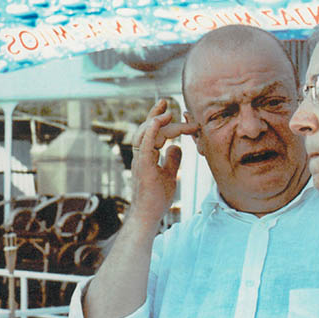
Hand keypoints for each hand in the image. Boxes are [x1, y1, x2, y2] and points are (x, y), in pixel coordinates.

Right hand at [128, 99, 198, 228]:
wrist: (148, 215)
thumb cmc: (156, 198)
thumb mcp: (169, 174)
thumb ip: (172, 160)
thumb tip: (177, 146)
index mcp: (146, 156)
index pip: (151, 133)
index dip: (157, 119)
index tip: (166, 108)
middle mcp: (140, 156)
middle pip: (146, 129)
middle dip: (155, 114)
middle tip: (165, 102)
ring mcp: (140, 161)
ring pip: (143, 134)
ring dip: (155, 121)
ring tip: (166, 111)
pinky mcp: (143, 167)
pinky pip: (144, 146)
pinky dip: (150, 132)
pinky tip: (157, 121)